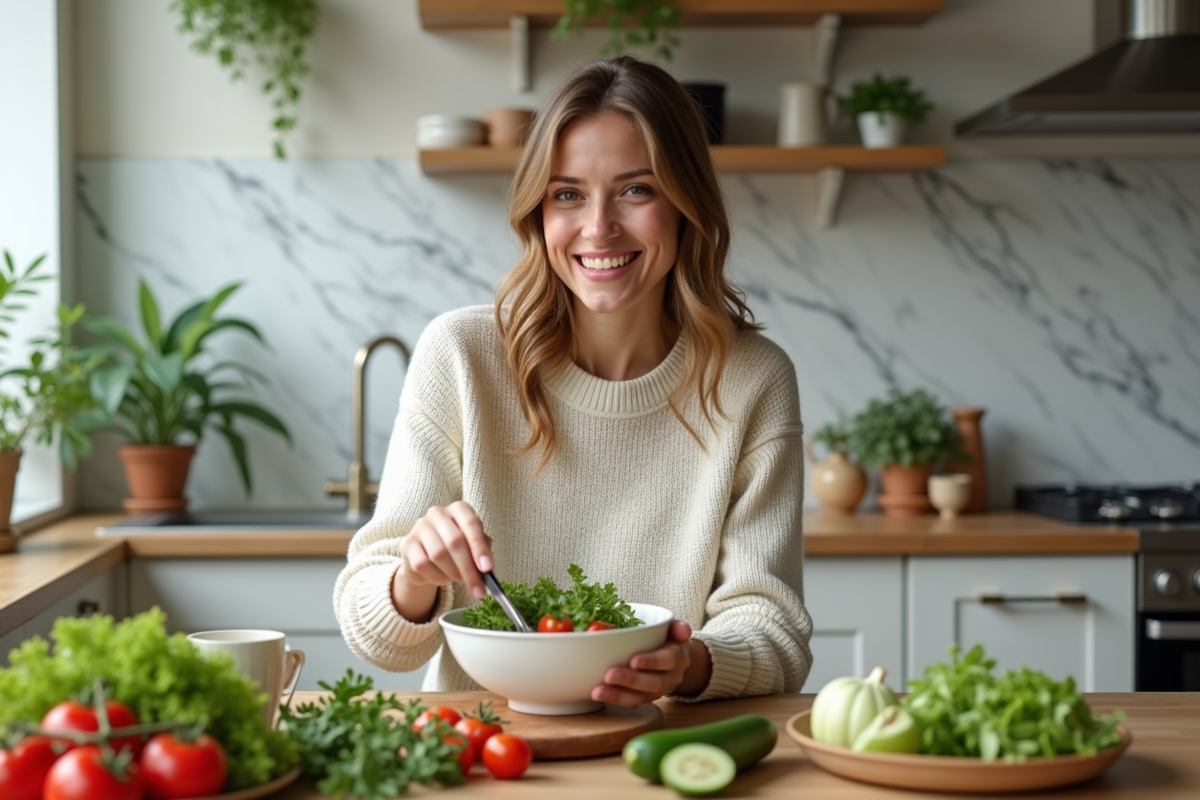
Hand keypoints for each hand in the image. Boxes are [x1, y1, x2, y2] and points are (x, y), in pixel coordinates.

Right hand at [398, 501, 493, 599]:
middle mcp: (438, 513)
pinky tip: (443, 578)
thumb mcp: (474, 547)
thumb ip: (482, 554)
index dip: (480, 547)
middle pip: (455, 541)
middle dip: (468, 569)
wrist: (429, 558)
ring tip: (458, 579)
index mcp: (459, 509)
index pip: (471, 524)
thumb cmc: (458, 549)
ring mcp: (420, 527)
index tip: (487, 568)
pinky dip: (436, 577)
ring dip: (452, 573)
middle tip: (478, 588)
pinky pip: (423, 565)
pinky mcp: (407, 544)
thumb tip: (486, 570)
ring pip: (438, 554)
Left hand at [591, 621, 707, 707]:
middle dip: (630, 680)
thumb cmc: (668, 640)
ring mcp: (657, 691)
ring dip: (618, 695)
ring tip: (598, 691)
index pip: (668, 661)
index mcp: (678, 657)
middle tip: (609, 675)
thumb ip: (678, 628)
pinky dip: (614, 700)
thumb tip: (683, 631)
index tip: (634, 661)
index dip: (652, 662)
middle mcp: (670, 677)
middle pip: (653, 683)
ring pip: (640, 697)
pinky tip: (597, 694)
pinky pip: (631, 703)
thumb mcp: (675, 630)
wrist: (673, 660)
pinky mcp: (644, 698)